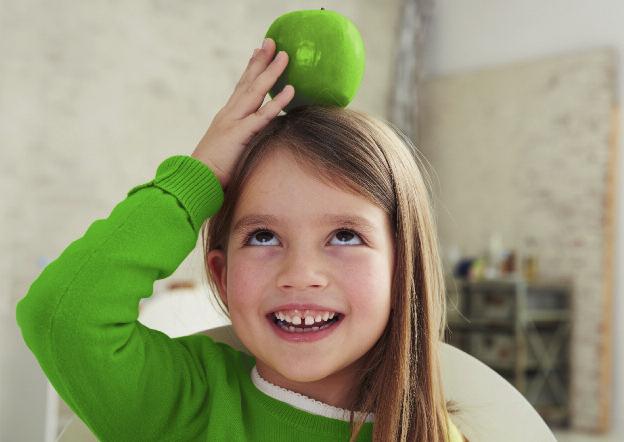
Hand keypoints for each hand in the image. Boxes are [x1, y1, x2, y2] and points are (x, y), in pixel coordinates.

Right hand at [191, 38, 294, 188]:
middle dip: (260, 61)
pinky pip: (262, 116)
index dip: (250, 70)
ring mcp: (233, 122)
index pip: (240, 88)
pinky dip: (277, 102)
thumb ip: (236, 140)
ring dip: (271, 73)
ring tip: (285, 57)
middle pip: (248, 82)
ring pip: (255, 92)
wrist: (194, 181)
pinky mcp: (239, 134)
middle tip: (272, 42)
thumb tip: (245, 141)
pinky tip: (290, 91)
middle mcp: (229, 114)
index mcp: (226, 117)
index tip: (258, 52)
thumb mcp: (226, 150)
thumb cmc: (209, 171)